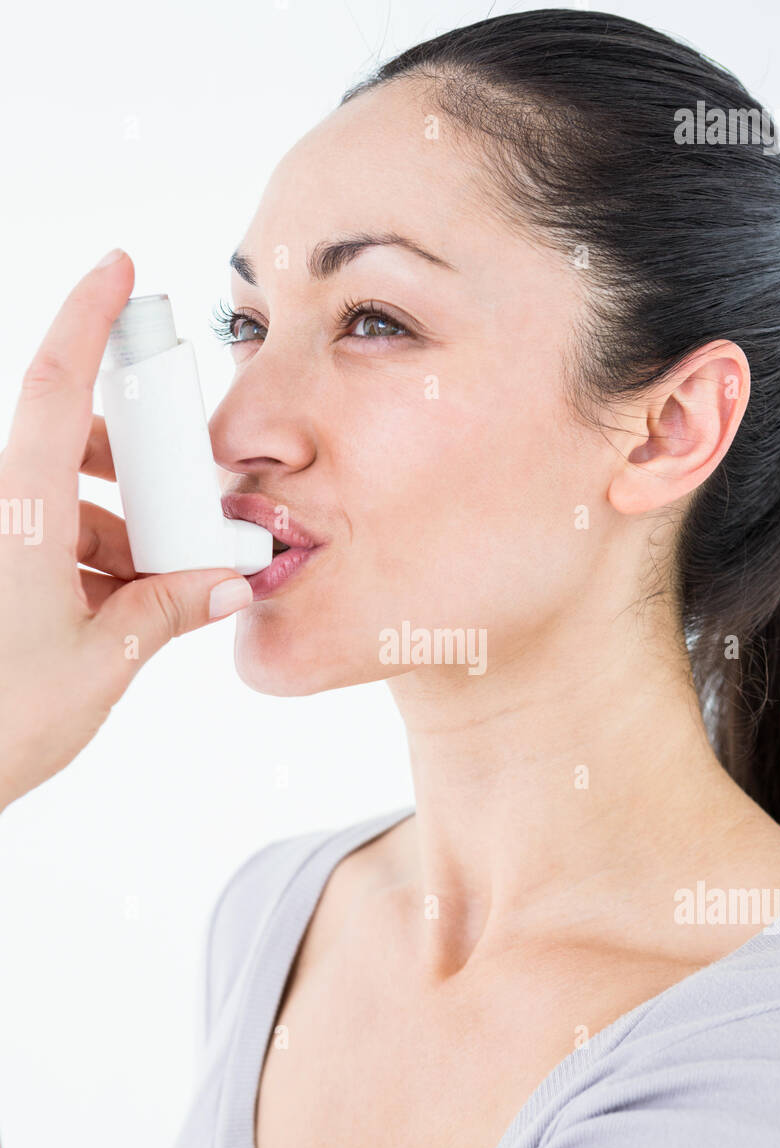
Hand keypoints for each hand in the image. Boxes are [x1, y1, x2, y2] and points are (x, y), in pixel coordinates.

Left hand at [0, 248, 253, 809]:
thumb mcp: (104, 659)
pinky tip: (128, 613)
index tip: (116, 268)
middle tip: (187, 511)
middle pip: (73, 445)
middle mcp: (2, 511)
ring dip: (122, 534)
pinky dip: (95, 566)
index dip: (87, 316)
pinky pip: (50, 545)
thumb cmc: (1, 715)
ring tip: (166, 591)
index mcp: (22, 509)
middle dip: (138, 469)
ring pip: (67, 504)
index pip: (58, 385)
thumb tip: (227, 581)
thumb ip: (170, 608)